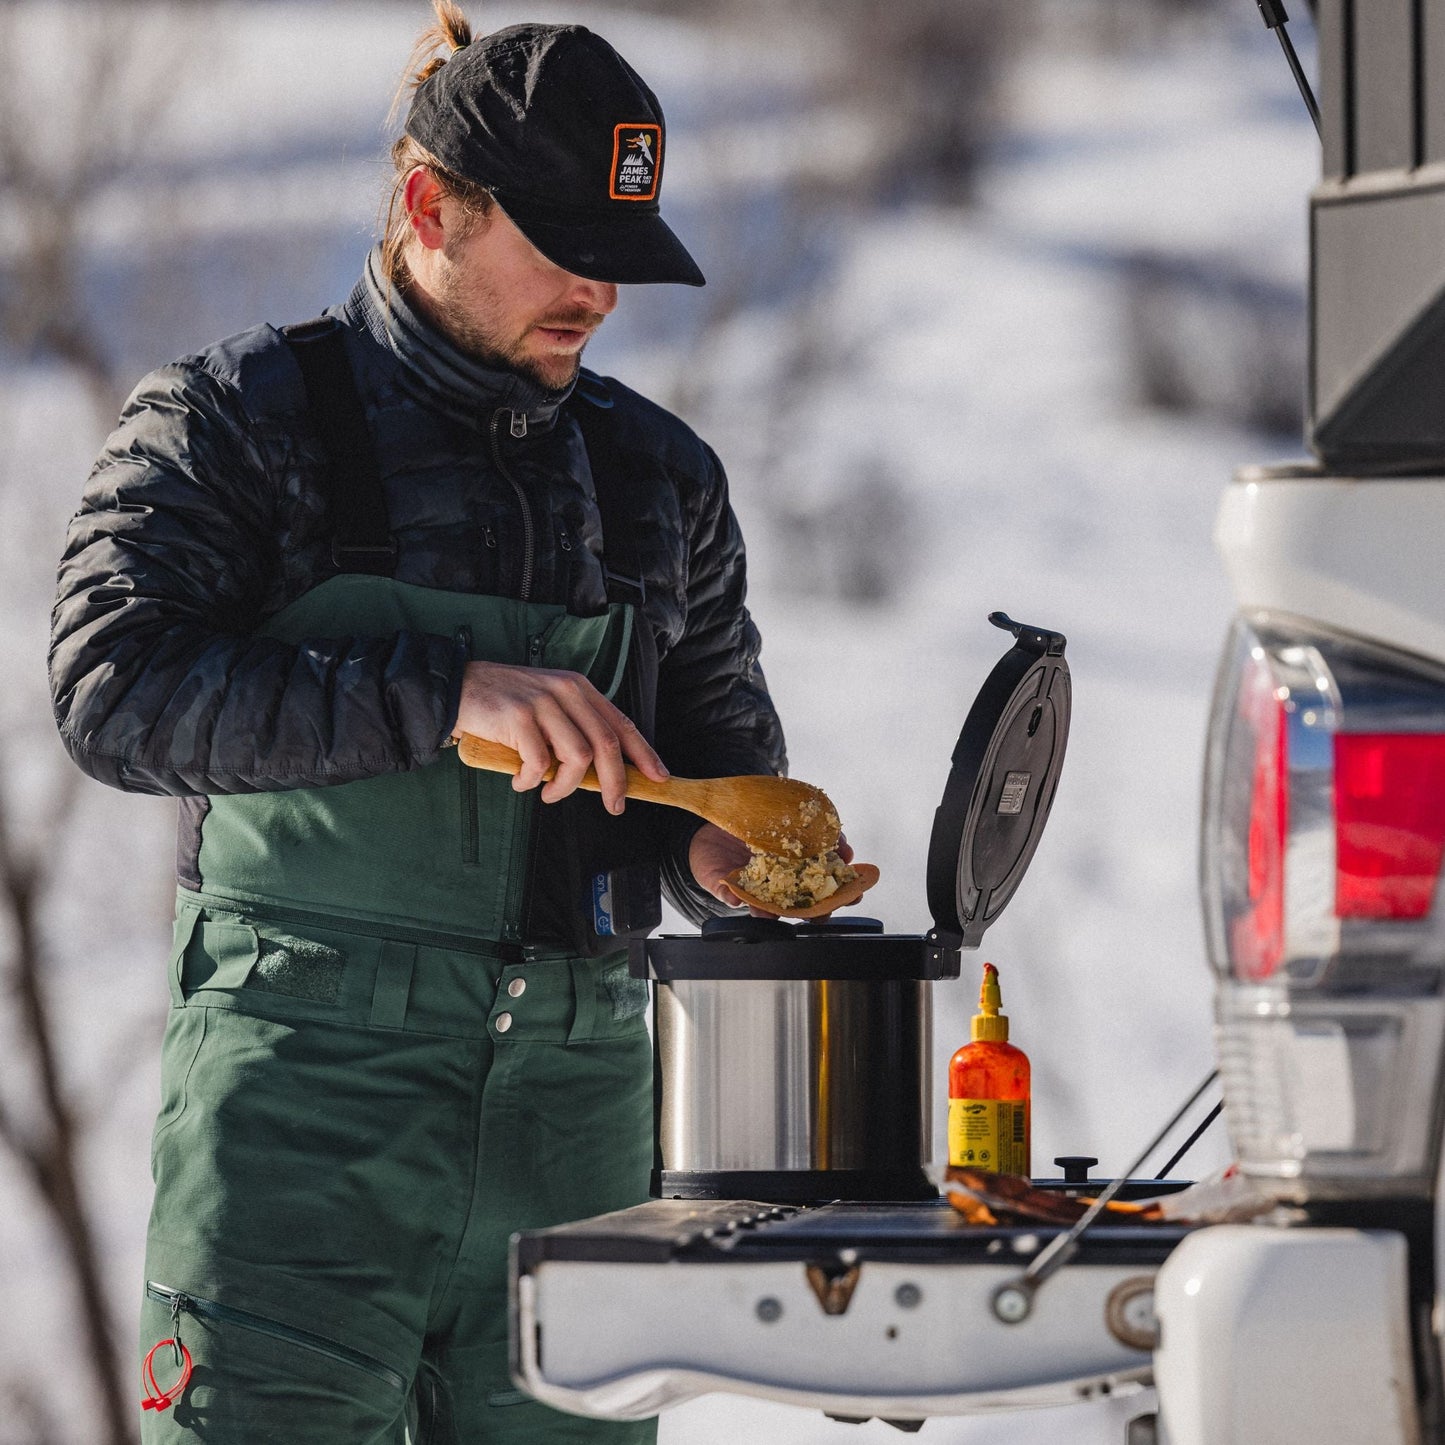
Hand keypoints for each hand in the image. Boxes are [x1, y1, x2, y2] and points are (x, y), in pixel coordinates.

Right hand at [452, 660, 665, 812]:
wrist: (458, 687)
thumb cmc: (503, 704)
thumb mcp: (547, 705)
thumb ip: (574, 728)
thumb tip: (602, 772)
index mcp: (578, 689)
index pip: (620, 723)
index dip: (643, 753)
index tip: (657, 777)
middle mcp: (566, 691)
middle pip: (606, 743)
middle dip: (616, 781)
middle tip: (614, 805)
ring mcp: (543, 703)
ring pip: (577, 757)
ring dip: (566, 786)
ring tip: (548, 792)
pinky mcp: (519, 718)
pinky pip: (539, 762)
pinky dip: (533, 781)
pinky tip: (521, 781)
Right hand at [690, 824, 856, 911]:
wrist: (707, 832)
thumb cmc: (711, 862)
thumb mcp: (712, 876)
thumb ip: (724, 889)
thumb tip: (734, 900)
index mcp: (767, 896)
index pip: (791, 910)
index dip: (807, 913)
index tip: (818, 914)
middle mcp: (784, 880)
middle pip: (815, 894)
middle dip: (835, 897)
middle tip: (850, 896)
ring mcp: (791, 859)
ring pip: (821, 869)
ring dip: (839, 871)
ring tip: (851, 869)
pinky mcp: (795, 837)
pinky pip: (817, 842)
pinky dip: (831, 843)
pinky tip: (842, 844)